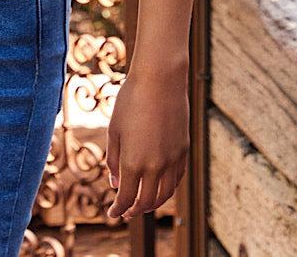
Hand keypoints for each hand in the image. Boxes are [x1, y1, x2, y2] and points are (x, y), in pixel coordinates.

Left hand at [105, 67, 188, 223]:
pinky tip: (159, 188)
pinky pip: (175, 180)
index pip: (126, 197)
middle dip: (135, 210)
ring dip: (152, 204)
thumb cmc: (130, 101)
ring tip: (142, 205)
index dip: (119, 209)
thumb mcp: (114, 129)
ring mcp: (172, 161)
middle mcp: (155, 166)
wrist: (160, 82)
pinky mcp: (183, 152)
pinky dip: (166, 190)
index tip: (113, 215)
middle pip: (146, 201)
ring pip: (164, 195)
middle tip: (126, 212)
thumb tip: (115, 182)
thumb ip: (113, 159)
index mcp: (133, 162)